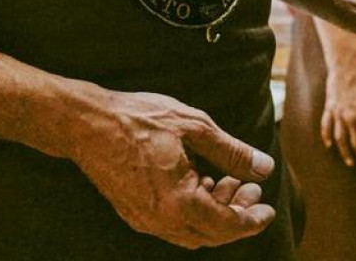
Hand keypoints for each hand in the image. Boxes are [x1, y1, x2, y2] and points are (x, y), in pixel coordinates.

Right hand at [61, 87, 275, 248]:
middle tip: (252, 188)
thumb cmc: (138, 120)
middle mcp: (160, 220)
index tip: (268, 210)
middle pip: (211, 234)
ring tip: (227, 181)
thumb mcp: (195, 127)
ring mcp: (144, 220)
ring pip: (191, 231)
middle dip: (236, 215)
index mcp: (179, 202)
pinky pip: (172, 223)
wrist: (86, 124)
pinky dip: (194, 210)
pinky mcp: (133, 212)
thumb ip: (232, 152)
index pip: (227, 225)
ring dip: (215, 213)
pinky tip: (200, 182)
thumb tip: (263, 168)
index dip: (252, 220)